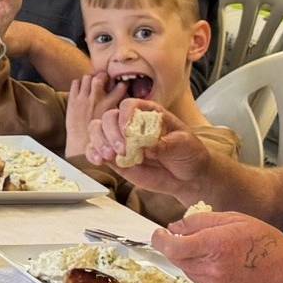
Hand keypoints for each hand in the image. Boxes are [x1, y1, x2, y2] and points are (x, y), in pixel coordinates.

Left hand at [63, 72, 122, 130]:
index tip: (122, 83)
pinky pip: (75, 83)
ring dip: (90, 78)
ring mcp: (83, 99)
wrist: (81, 144)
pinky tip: (81, 88)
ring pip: (87, 77)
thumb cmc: (100, 135)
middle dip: (103, 75)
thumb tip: (127, 107)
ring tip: (92, 82)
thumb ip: (119, 111)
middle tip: (104, 78)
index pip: (121, 86)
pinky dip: (79, 83)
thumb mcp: (115, 123)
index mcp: (109, 105)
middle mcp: (96, 99)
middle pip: (101, 77)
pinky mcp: (72, 100)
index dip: (122, 83)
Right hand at [82, 99, 226, 199]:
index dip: (125, 116)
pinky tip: (98, 161)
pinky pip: (95, 150)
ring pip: (97, 130)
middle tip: (121, 150)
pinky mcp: (116, 157)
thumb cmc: (189, 154)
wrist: (189, 176)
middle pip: (109, 117)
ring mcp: (122, 140)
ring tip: (109, 157)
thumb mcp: (185, 145)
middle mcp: (131, 124)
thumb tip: (147, 147)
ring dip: (99, 142)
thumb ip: (166, 144)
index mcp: (149, 113)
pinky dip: (92, 153)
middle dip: (110, 133)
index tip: (128, 132)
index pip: (129, 106)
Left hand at [151, 210, 282, 282]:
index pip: (172, 246)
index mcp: (215, 245)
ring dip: (195, 261)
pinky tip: (228, 269)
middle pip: (179, 258)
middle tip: (202, 239)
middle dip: (182, 247)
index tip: (159, 234)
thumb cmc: (270, 247)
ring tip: (223, 255)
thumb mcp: (236, 220)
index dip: (160, 240)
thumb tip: (174, 227)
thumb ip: (201, 221)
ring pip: (189, 271)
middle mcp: (212, 270)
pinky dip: (206, 274)